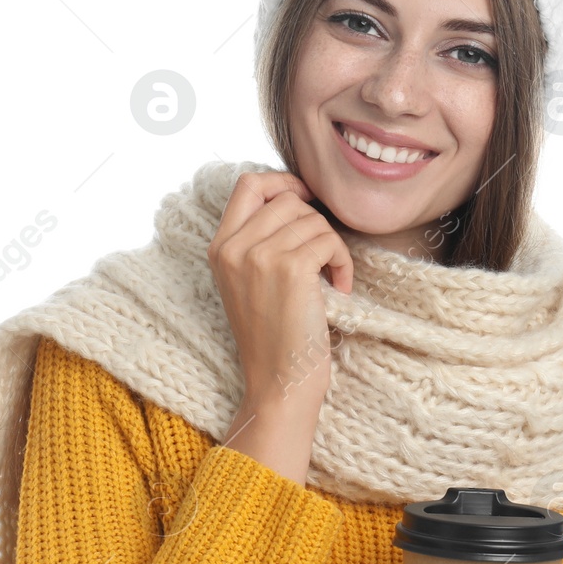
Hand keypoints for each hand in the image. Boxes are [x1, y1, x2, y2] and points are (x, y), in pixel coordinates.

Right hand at [207, 170, 353, 483]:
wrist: (279, 382)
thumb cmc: (274, 336)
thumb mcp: (249, 281)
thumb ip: (258, 240)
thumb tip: (297, 197)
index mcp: (220, 248)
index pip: (248, 184)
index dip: (283, 181)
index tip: (306, 199)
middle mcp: (233, 248)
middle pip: (288, 199)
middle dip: (315, 224)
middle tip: (323, 258)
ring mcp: (259, 257)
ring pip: (313, 220)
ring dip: (332, 246)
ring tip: (330, 278)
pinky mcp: (290, 269)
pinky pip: (329, 241)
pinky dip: (342, 263)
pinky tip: (339, 288)